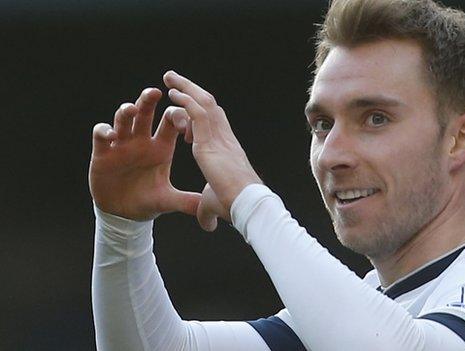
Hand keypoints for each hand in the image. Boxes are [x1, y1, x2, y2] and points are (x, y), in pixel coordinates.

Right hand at [88, 88, 201, 220]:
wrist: (123, 214)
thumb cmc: (147, 201)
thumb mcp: (167, 201)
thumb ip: (185, 201)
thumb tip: (206, 204)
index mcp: (161, 147)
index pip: (170, 122)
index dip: (177, 117)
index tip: (183, 124)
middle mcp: (142, 141)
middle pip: (145, 113)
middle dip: (148, 100)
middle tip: (155, 92)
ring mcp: (122, 145)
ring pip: (123, 119)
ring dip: (126, 111)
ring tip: (131, 109)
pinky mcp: (103, 153)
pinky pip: (101, 135)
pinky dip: (104, 131)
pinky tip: (111, 135)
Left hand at [163, 71, 261, 221]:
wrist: (246, 205)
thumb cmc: (235, 206)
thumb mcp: (214, 205)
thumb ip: (207, 211)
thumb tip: (208, 225)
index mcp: (226, 149)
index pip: (214, 123)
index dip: (199, 113)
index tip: (184, 112)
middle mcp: (224, 138)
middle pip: (210, 106)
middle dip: (192, 91)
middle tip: (176, 80)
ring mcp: (219, 136)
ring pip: (204, 103)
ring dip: (186, 88)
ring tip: (169, 77)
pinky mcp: (211, 140)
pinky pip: (197, 112)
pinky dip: (185, 100)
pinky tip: (172, 93)